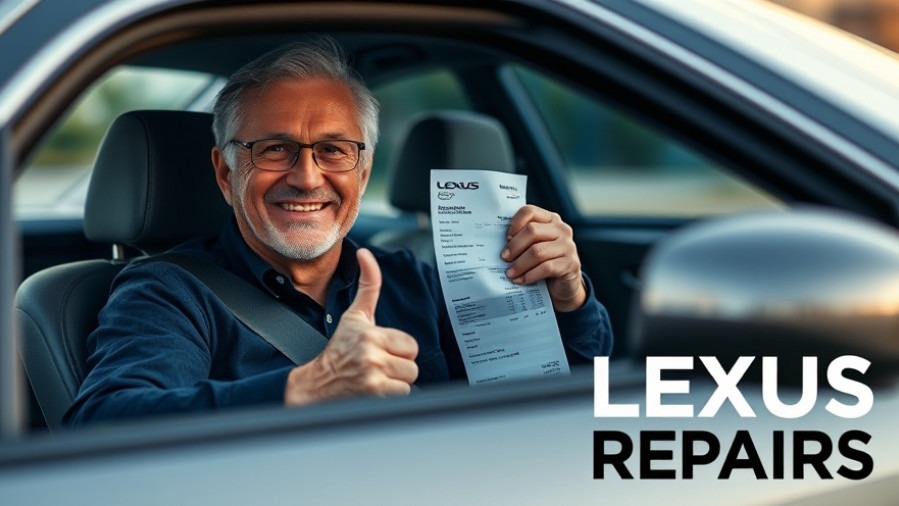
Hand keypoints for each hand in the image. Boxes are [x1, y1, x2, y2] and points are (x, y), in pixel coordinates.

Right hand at [284, 248, 418, 405]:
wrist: (316, 384)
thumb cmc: (339, 349)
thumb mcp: (354, 316)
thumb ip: (368, 285)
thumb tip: (365, 253)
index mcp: (369, 334)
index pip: (411, 345)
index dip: (398, 350)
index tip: (380, 351)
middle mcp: (370, 354)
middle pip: (412, 365)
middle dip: (398, 368)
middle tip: (377, 366)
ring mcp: (372, 376)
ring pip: (408, 380)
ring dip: (395, 383)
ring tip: (376, 378)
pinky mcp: (373, 395)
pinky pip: (402, 395)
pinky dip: (391, 396)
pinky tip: (374, 391)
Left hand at [501, 205, 585, 311]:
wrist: (564, 284)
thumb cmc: (544, 261)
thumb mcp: (534, 246)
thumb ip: (523, 239)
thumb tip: (498, 243)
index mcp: (550, 219)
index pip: (529, 211)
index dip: (515, 223)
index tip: (506, 238)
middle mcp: (561, 229)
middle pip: (532, 231)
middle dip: (514, 246)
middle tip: (504, 257)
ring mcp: (568, 246)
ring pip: (538, 252)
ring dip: (520, 264)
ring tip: (509, 273)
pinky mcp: (571, 264)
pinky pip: (546, 268)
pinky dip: (530, 275)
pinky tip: (520, 280)